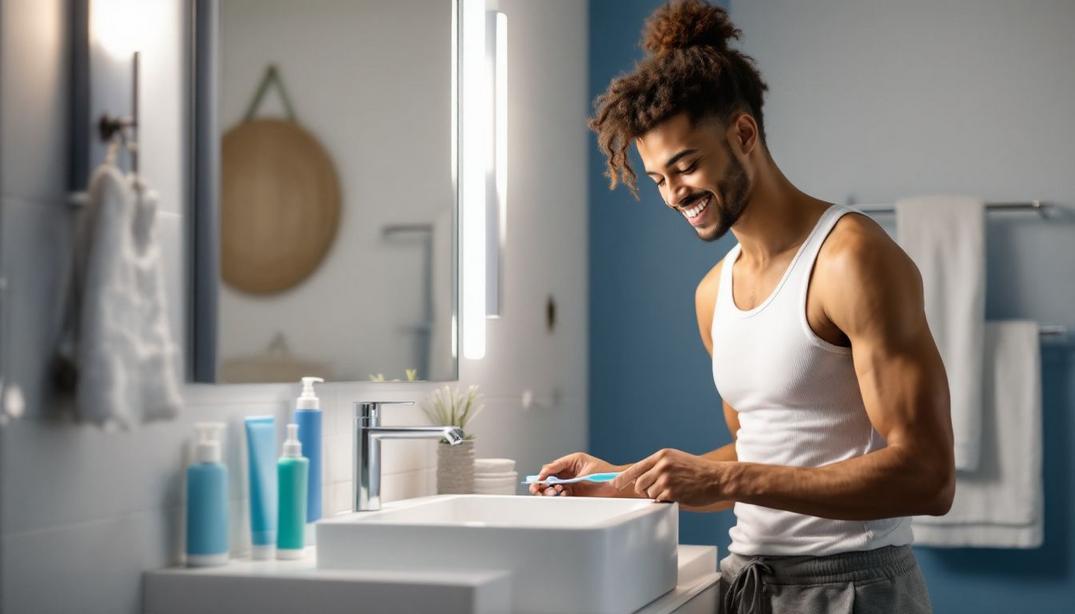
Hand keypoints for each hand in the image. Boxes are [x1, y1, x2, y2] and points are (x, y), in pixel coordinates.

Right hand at [528, 452, 622, 497]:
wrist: (617, 486)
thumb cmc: (605, 473)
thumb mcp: (584, 468)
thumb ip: (566, 472)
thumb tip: (551, 475)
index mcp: (570, 462)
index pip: (552, 467)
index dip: (544, 474)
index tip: (540, 479)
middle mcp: (568, 473)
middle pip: (549, 478)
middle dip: (542, 483)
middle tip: (539, 489)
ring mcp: (570, 484)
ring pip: (553, 487)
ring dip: (549, 491)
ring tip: (553, 492)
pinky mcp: (574, 494)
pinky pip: (560, 496)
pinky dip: (558, 497)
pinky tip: (561, 495)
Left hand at [610, 448, 729, 505]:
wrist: (718, 478)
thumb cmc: (698, 471)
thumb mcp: (676, 460)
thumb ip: (659, 467)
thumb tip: (640, 479)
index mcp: (662, 456)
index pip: (636, 468)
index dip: (623, 478)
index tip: (614, 484)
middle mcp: (661, 465)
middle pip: (639, 483)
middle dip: (644, 491)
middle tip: (657, 491)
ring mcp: (666, 478)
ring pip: (649, 493)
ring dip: (658, 496)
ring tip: (674, 490)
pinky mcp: (671, 492)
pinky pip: (659, 501)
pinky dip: (666, 501)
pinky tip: (679, 495)